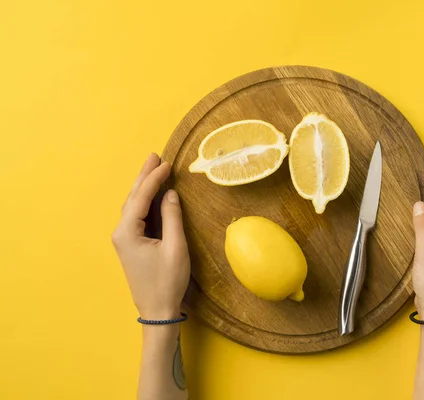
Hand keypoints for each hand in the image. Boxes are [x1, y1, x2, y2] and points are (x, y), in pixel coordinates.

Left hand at [112, 153, 189, 319]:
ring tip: (154, 168)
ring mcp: (125, 239)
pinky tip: (154, 193)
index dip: (154, 179)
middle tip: (154, 156)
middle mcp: (121, 233)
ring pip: (134, 206)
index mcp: (127, 232)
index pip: (140, 198)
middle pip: (133, 198)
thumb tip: (170, 194)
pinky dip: (146, 201)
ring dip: (144, 187)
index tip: (167, 163)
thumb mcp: (175, 248)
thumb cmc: (167, 281)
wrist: (157, 310)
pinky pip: (138, 216)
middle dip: (144, 177)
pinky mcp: (132, 244)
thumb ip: (172, 218)